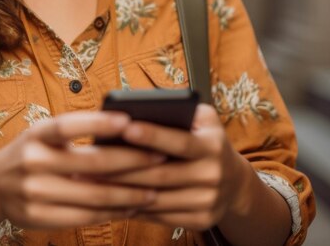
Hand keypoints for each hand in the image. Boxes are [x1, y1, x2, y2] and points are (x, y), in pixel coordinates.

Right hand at [0, 110, 164, 229]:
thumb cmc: (31, 151)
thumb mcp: (43, 134)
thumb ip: (75, 134)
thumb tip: (124, 133)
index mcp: (35, 135)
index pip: (68, 126)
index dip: (98, 123)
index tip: (129, 120)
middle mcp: (33, 162)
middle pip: (91, 164)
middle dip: (131, 161)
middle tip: (161, 156)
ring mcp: (35, 193)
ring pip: (94, 195)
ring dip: (129, 193)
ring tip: (155, 188)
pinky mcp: (40, 218)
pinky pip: (85, 217)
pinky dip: (112, 212)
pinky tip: (131, 206)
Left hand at [101, 104, 252, 230]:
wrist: (234, 181)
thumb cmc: (206, 139)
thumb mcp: (204, 118)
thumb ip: (180, 110)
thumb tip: (141, 108)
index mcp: (213, 145)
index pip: (179, 141)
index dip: (152, 135)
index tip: (125, 127)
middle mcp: (213, 175)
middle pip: (162, 174)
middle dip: (125, 168)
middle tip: (94, 160)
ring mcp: (208, 202)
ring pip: (158, 199)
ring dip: (124, 192)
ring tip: (95, 182)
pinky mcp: (201, 221)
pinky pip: (162, 217)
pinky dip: (137, 209)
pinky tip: (114, 199)